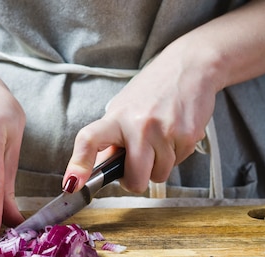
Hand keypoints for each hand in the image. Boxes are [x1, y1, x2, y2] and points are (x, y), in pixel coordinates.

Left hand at [63, 41, 215, 193]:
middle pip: (134, 180)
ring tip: (161, 138)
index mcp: (117, 117)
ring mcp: (165, 132)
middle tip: (139, 163)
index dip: (79, 165)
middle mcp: (139, 125)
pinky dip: (176, 155)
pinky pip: (178, 164)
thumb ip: (112, 139)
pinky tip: (176, 133)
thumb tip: (100, 166)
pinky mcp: (188, 137)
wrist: (192, 66)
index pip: (89, 140)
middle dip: (136, 179)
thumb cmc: (155, 88)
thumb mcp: (125, 107)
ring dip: (159, 165)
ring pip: (159, 176)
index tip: (72, 183)